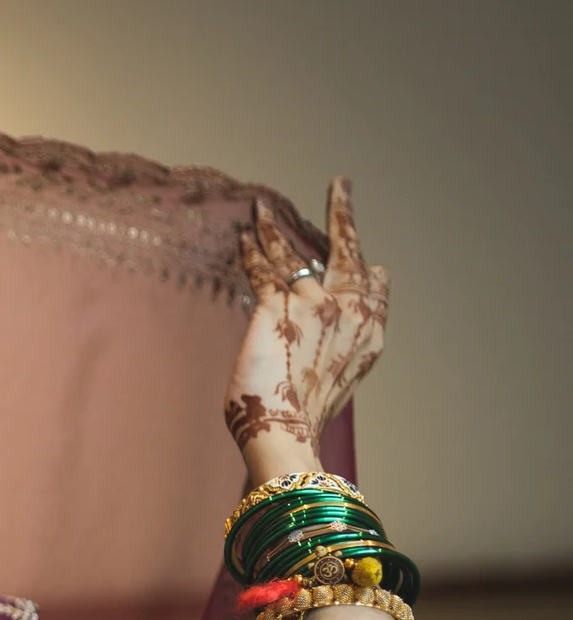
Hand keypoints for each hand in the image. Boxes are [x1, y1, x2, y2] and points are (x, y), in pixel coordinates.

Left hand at [224, 178, 389, 482]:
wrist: (288, 433)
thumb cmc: (306, 419)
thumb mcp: (340, 384)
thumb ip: (342, 351)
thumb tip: (332, 347)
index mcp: (369, 334)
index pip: (374, 288)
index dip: (367, 272)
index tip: (369, 263)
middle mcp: (348, 312)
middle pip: (348, 251)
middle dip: (344, 215)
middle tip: (342, 185)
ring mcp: (313, 305)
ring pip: (293, 254)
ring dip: (274, 229)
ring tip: (261, 207)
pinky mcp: (276, 308)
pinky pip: (263, 268)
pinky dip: (251, 250)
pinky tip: (244, 234)